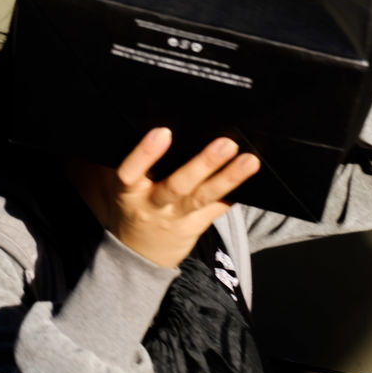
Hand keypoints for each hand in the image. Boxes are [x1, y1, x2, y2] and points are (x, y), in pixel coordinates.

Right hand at [71, 128, 259, 267]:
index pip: (130, 172)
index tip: (163, 131)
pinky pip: (217, 210)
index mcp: (128, 191)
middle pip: (177, 186)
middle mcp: (152, 205)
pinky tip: (253, 181)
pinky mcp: (195, 226)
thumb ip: (128, 160)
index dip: (145, 153)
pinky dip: (234, 194)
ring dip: (228, 178)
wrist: (138, 252)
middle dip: (203, 164)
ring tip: (249, 160)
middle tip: (225, 143)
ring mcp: (175, 218)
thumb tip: (140, 120)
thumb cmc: (131, 203)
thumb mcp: (117, 184)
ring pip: (203, 198)